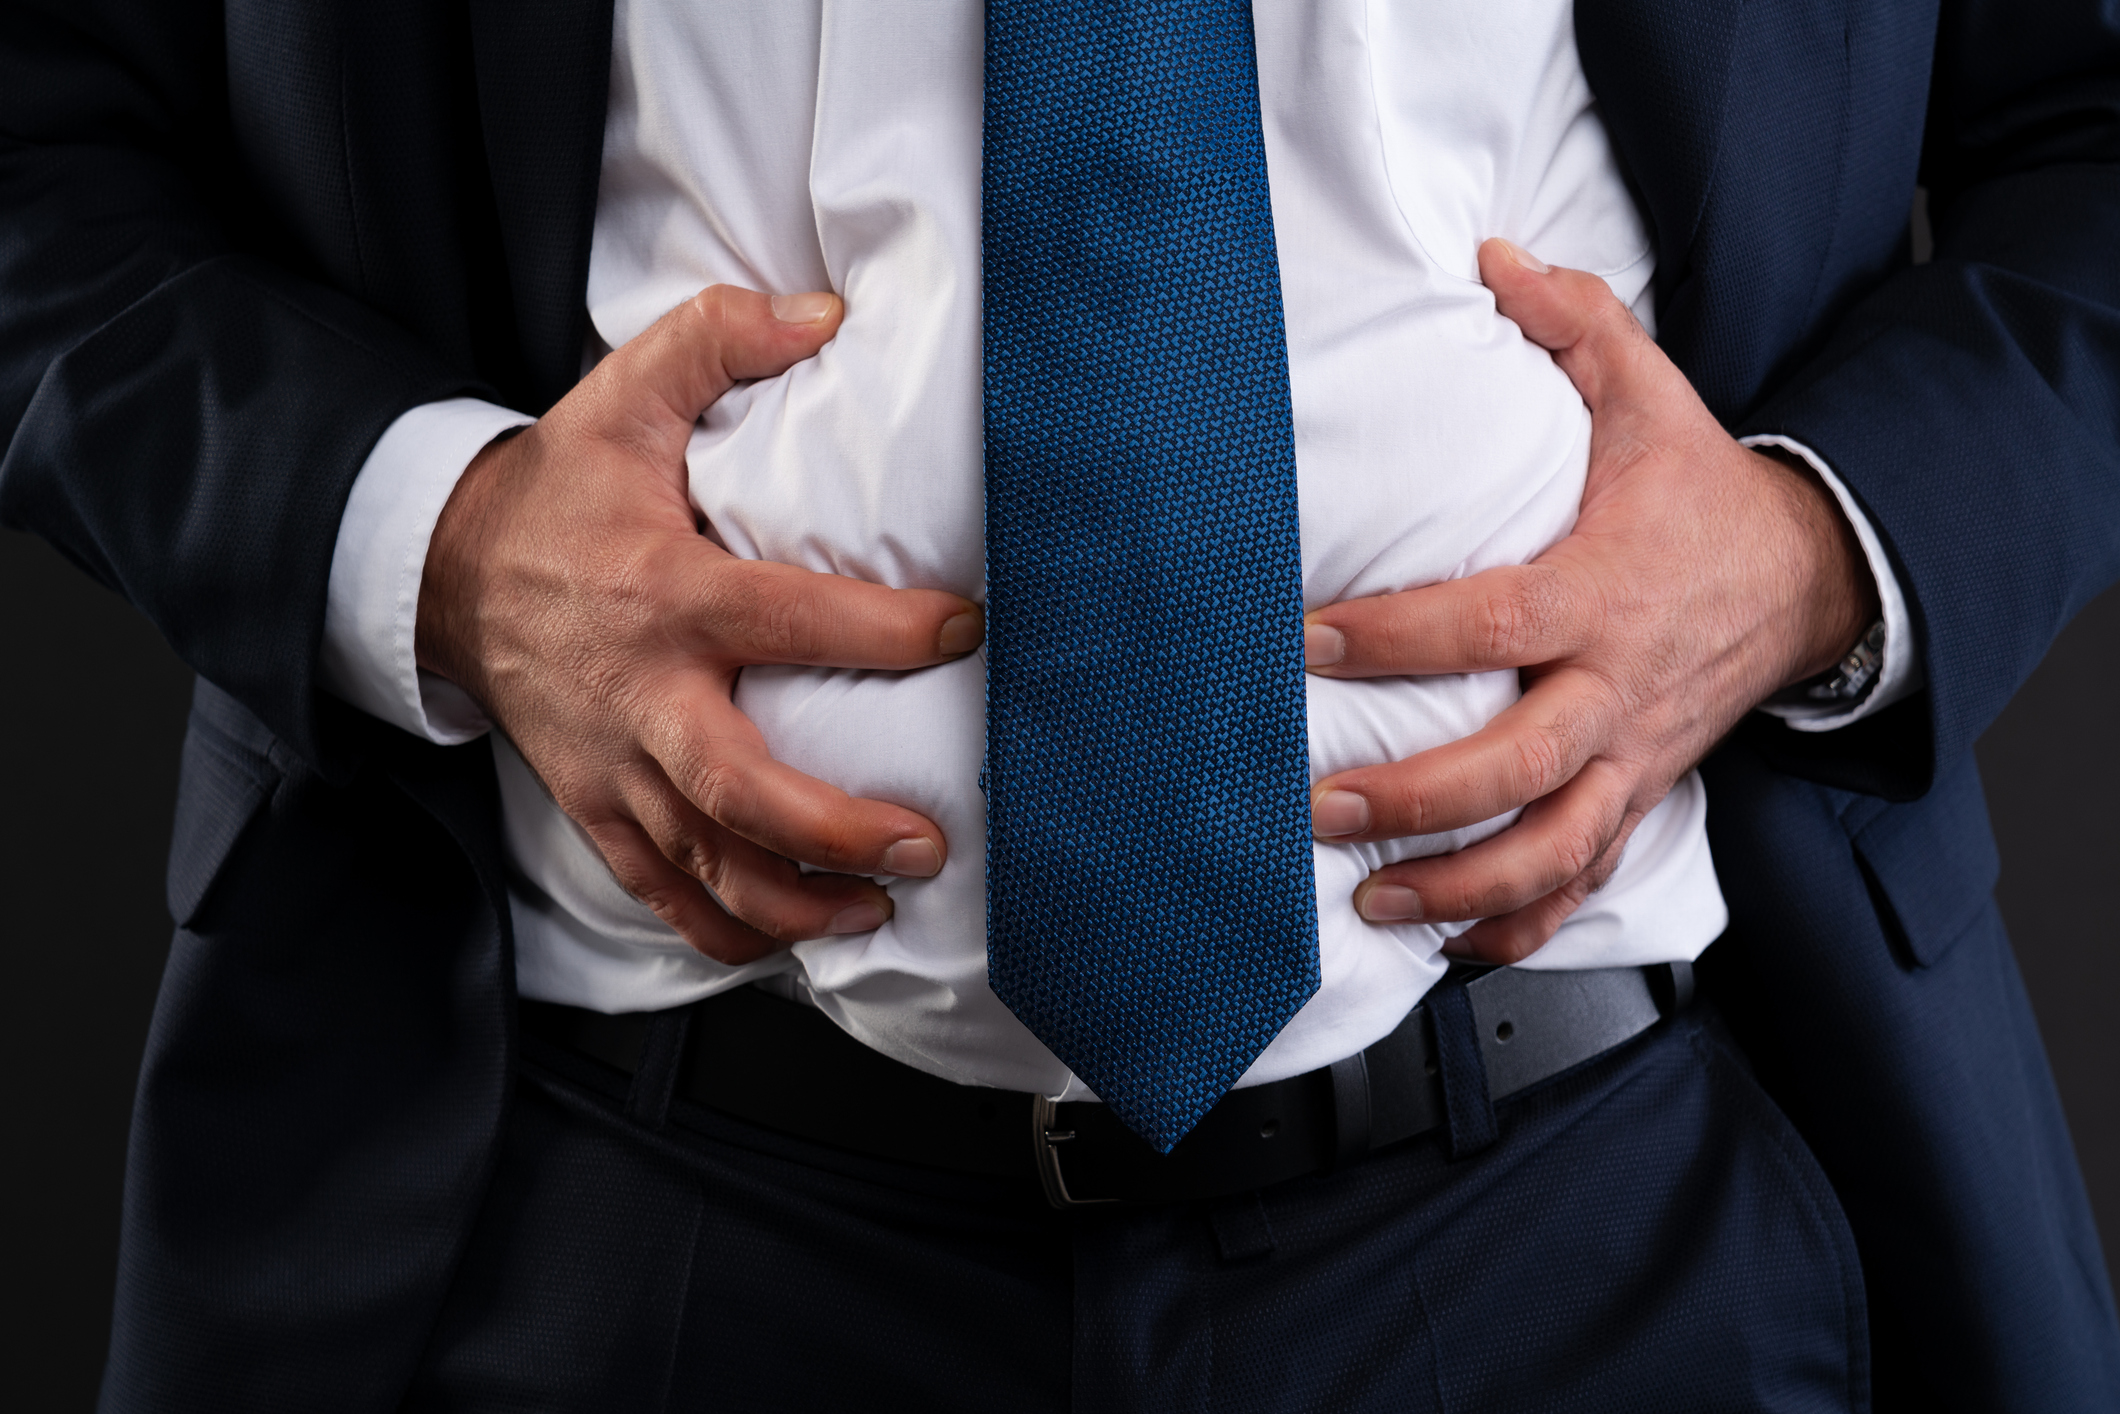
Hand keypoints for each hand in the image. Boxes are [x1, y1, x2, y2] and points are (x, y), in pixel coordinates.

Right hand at [416, 286, 981, 963]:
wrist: (445, 571)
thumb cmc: (557, 491)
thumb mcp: (624, 395)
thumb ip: (720, 339)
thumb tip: (828, 314)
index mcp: (665, 592)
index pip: (788, 618)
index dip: (883, 628)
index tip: (962, 629)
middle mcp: (641, 696)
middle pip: (738, 789)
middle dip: (837, 828)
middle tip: (925, 844)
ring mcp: (612, 766)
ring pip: (705, 864)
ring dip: (797, 902)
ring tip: (879, 908)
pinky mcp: (595, 808)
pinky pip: (660, 892)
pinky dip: (728, 931)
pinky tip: (798, 938)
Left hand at [1304, 238, 1876, 962]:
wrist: (1810, 578)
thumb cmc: (1703, 494)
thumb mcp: (1648, 394)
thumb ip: (1570, 326)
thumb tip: (1488, 257)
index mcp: (1604, 589)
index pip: (1487, 624)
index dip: (1392, 638)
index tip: (1303, 640)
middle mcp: (1616, 688)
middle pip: (1515, 765)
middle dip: (1413, 795)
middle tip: (1318, 802)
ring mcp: (1632, 754)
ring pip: (1551, 846)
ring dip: (1457, 884)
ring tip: (1372, 898)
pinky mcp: (1639, 793)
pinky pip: (1586, 878)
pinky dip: (1519, 923)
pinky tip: (1451, 942)